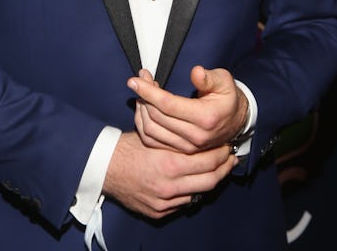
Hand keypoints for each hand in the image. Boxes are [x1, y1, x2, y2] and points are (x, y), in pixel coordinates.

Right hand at [102, 130, 237, 218]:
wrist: (105, 169)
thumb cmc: (128, 147)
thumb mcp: (152, 135)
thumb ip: (175, 133)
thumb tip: (195, 126)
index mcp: (169, 164)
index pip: (208, 162)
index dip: (221, 154)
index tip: (228, 146)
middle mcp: (170, 186)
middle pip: (209, 181)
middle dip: (224, 169)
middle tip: (231, 159)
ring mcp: (165, 202)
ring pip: (198, 194)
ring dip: (210, 181)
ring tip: (217, 169)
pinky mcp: (159, 212)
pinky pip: (183, 203)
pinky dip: (192, 192)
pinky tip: (195, 181)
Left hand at [128, 66, 247, 153]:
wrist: (236, 121)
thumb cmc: (228, 97)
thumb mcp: (224, 82)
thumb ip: (209, 78)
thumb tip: (196, 72)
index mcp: (206, 117)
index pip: (168, 104)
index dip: (148, 91)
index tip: (135, 80)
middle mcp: (195, 136)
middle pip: (156, 117)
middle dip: (143, 95)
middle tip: (139, 80)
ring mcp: (187, 146)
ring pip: (151, 131)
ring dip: (141, 110)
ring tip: (142, 93)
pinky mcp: (181, 151)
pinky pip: (153, 141)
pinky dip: (143, 125)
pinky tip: (143, 109)